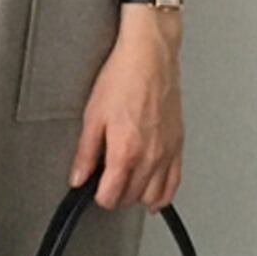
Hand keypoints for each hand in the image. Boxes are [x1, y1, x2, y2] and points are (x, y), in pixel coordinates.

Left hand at [69, 6, 184, 211]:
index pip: (111, 195)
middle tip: (104, 182)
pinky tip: (153, 193)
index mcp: (126, 151)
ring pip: (155, 195)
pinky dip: (163, 193)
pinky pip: (175, 182)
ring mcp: (168, 152)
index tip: (92, 187)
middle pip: (132, 197)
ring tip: (125, 185)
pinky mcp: (178, 145)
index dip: (98, 195)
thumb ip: (86, 152)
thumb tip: (78, 177)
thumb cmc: (122, 79)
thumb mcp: (92, 116)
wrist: (150, 58)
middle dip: (116, 195)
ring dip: (138, 196)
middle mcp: (151, 157)